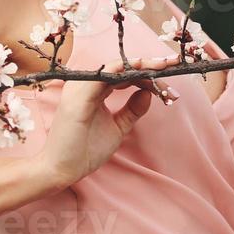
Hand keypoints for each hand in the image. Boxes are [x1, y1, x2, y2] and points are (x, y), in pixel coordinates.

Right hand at [33, 55, 177, 189]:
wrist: (61, 170)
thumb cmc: (84, 150)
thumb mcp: (117, 128)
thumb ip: (131, 110)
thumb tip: (148, 93)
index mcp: (92, 90)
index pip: (121, 74)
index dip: (145, 72)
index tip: (168, 73)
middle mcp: (85, 85)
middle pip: (120, 67)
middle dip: (148, 65)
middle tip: (172, 63)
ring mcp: (80, 88)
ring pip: (114, 67)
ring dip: (140, 65)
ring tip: (162, 66)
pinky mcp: (78, 96)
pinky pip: (103, 76)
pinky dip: (123, 70)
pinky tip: (142, 70)